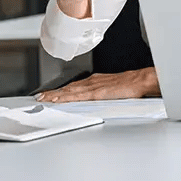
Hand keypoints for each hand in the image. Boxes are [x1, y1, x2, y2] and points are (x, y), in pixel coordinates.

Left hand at [35, 68, 160, 102]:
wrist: (141, 80)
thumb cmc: (132, 85)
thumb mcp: (114, 90)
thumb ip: (105, 94)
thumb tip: (100, 100)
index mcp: (96, 81)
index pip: (74, 86)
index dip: (61, 91)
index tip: (50, 94)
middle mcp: (92, 81)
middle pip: (68, 88)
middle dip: (53, 92)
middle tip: (39, 97)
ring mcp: (93, 86)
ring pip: (69, 90)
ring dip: (55, 94)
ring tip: (43, 98)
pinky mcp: (96, 93)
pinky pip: (77, 95)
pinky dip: (65, 97)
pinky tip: (57, 99)